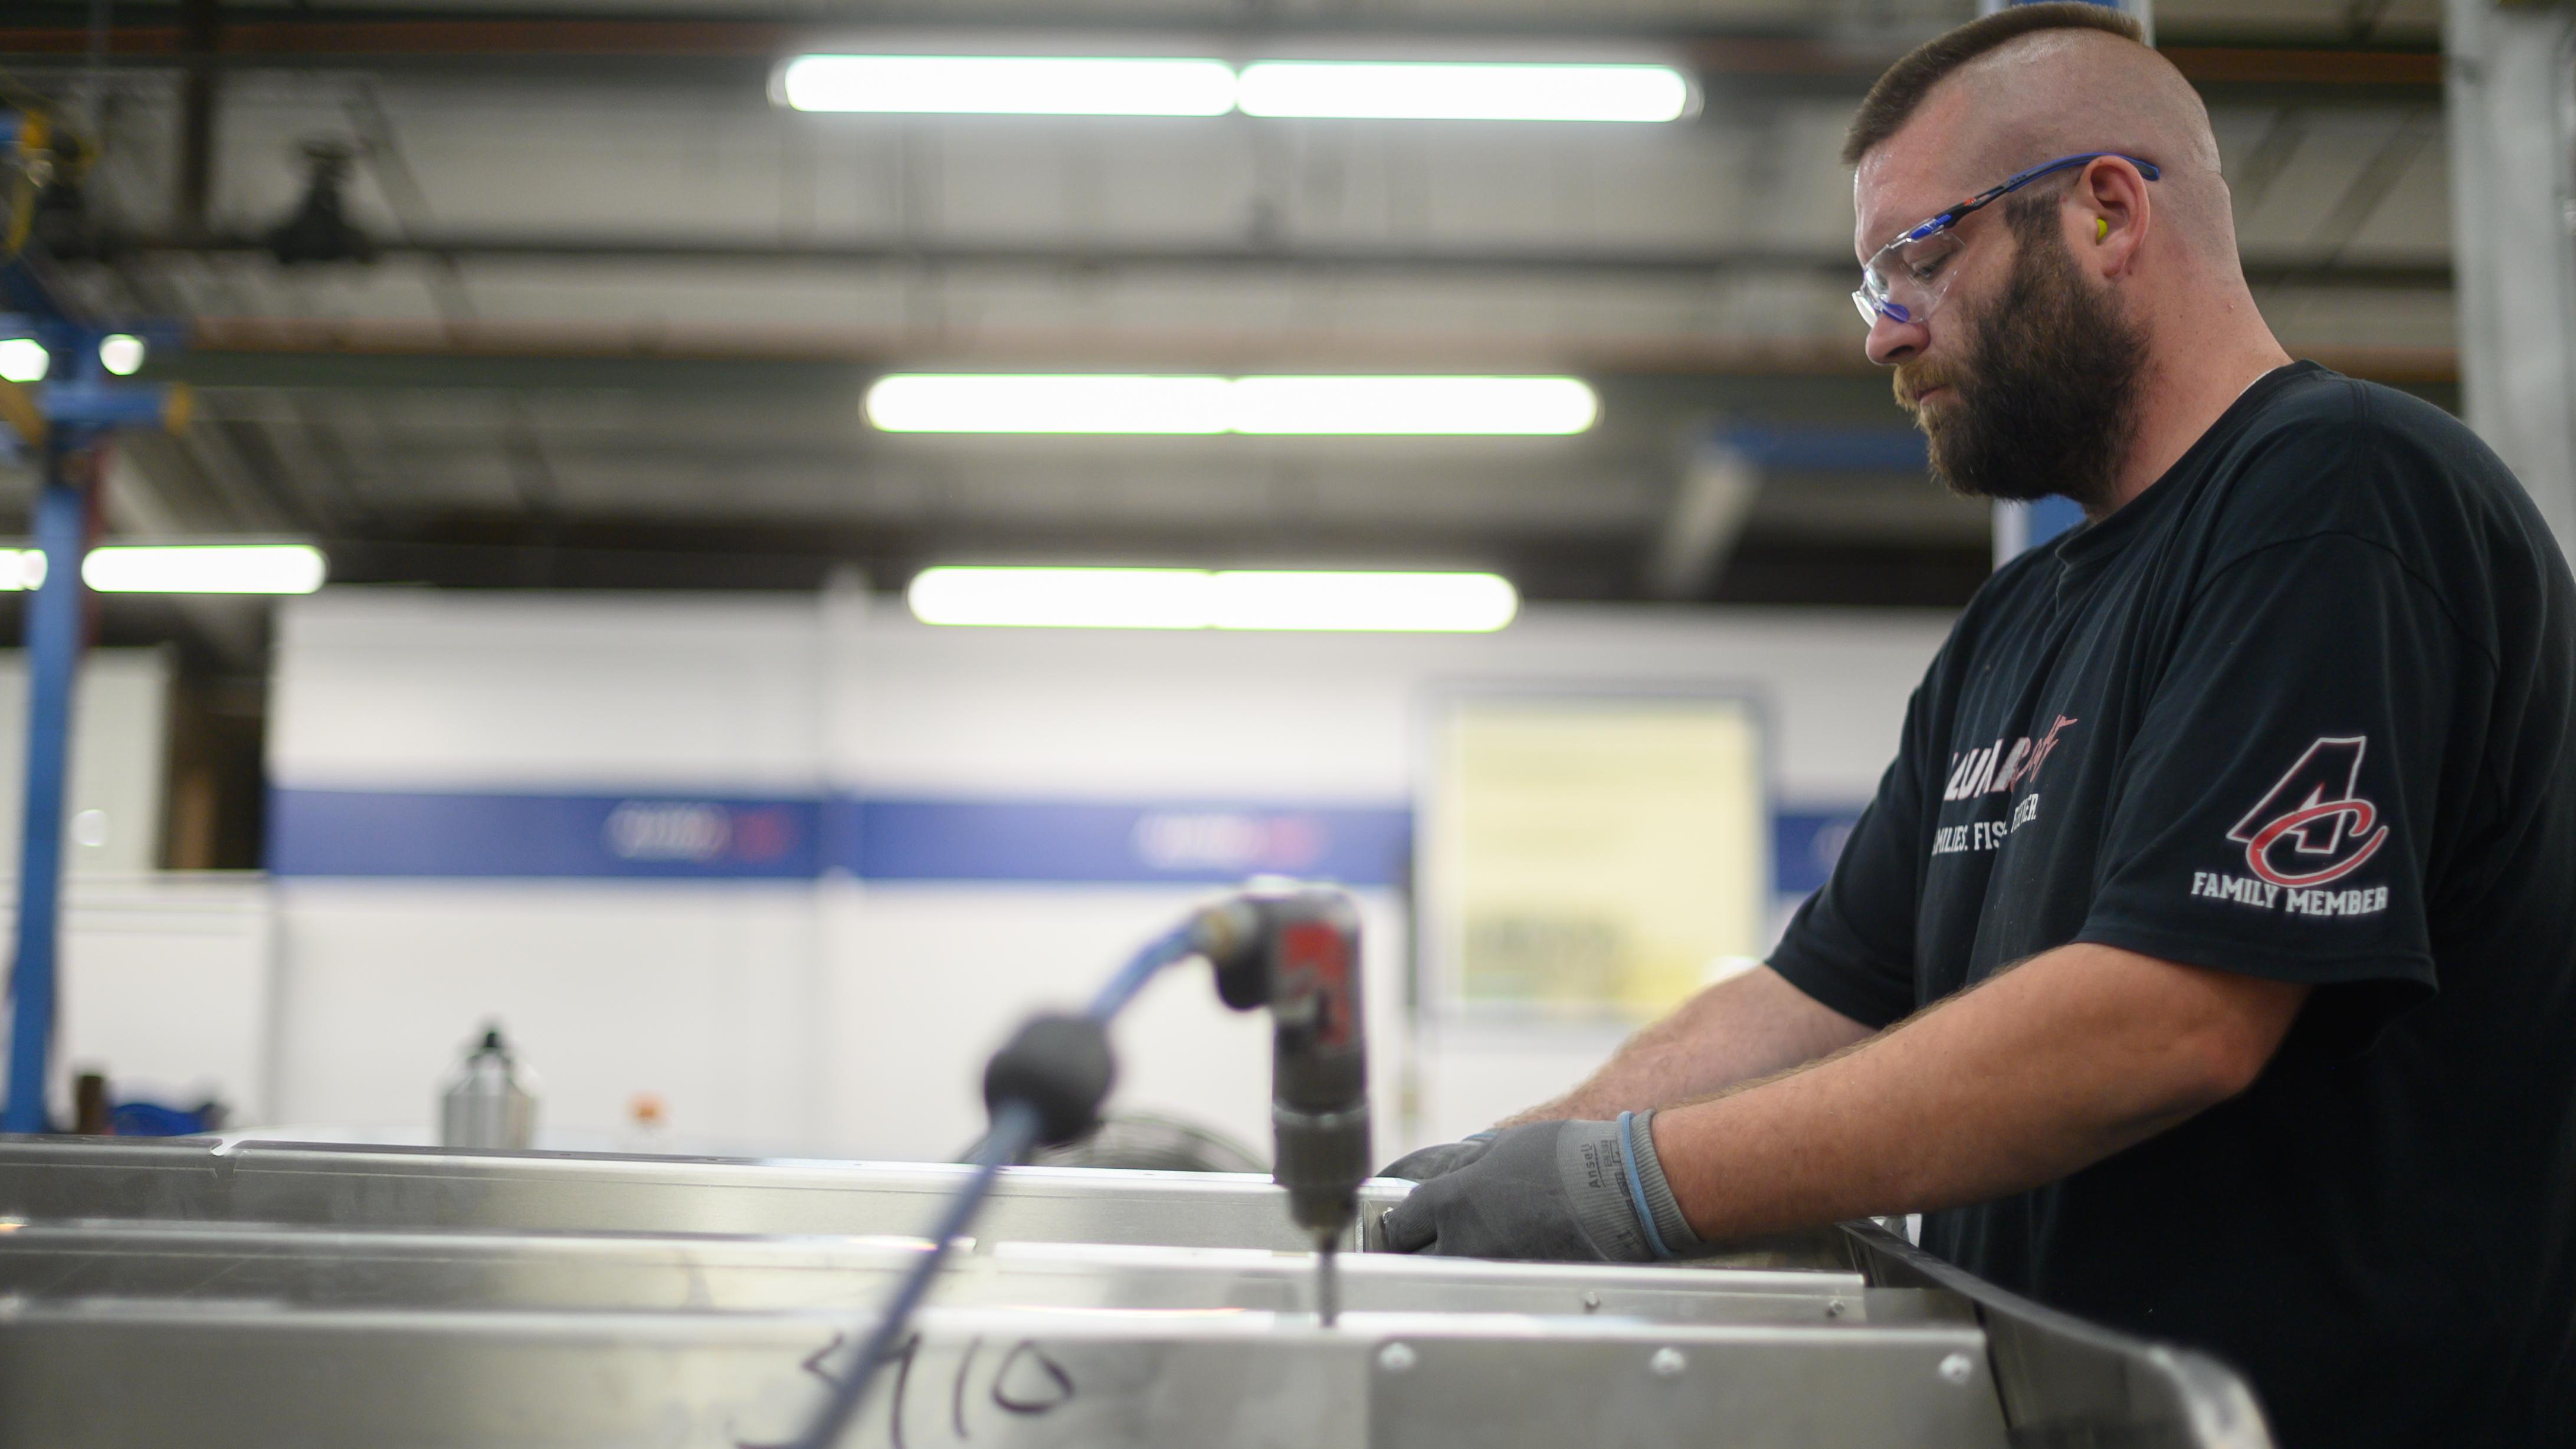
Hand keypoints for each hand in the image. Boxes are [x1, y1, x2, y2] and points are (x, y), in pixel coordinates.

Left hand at [1379, 1114, 1701, 1261]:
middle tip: (1415, 1253)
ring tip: (1459, 1262)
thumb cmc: (1568, 1159)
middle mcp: (1465, 1243)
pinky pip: (1493, 1291)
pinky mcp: (1525, 1290)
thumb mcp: (1506, 1145)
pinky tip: (1501, 1269)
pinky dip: (1490, 1283)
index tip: (1396, 1229)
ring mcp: (1495, 1273)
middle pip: (1415, 1264)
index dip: (1395, 1227)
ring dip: (1449, 1273)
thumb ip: (1470, 1165)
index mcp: (1452, 1202)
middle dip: (1411, 1258)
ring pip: (1452, 1282)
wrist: (1622, 1189)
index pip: (1400, 1225)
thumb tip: (1454, 1171)